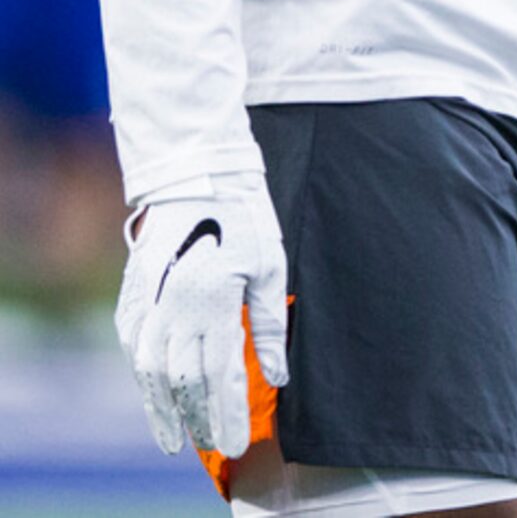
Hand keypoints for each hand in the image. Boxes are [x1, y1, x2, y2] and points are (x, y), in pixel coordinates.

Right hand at [115, 172, 288, 457]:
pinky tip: (155, 395)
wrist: (197, 178)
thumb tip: (277, 376)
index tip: (239, 444)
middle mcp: (174, 310)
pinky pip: (134, 350)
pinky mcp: (132, 298)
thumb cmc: (245, 219)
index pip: (220, 375)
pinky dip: (144, 379)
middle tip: (217, 445)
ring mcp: (148, 305)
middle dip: (200, 419)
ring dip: (164, 409)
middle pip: (184, 381)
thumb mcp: (271, 266)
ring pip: (151, 373)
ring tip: (177, 439)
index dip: (229, 415)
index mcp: (213, 302)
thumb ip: (269, 326)